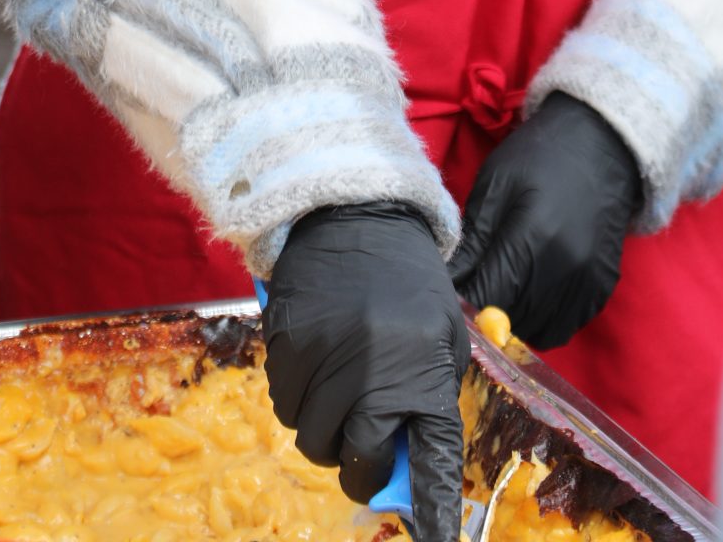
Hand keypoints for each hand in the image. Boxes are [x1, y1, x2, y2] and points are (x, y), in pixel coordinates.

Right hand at [263, 202, 469, 541]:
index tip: (435, 539)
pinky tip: (316, 361)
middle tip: (362, 442)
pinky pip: (284, 402)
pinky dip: (298, 396)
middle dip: (359, 464)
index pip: (432, 458)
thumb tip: (405, 464)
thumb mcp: (438, 336)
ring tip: (339, 384)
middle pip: (354, 460)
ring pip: (311, 436)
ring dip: (324, 426)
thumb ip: (426, 397)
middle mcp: (374, 371)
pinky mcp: (286, 342)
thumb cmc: (407, 283)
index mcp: (424, 370)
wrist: (357, 214)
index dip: (431, 507)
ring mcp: (325, 357)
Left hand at [449, 94, 642, 349]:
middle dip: (487, 310)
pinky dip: (542, 318)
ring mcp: (589, 281)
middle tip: (477, 284)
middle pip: (513, 320)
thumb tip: (447, 283)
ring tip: (504, 286)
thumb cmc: (538, 157)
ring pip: (538, 331)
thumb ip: (473, 240)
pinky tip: (532, 288)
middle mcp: (567, 267)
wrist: (599, 143)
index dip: (465, 301)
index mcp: (535, 236)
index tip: (454, 290)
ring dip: (514, 319)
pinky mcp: (602, 288)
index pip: (489, 297)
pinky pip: (564, 326)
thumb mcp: (495, 185)